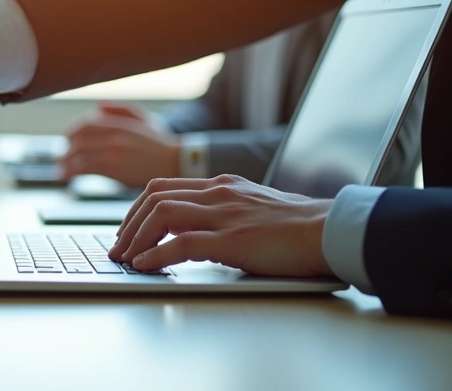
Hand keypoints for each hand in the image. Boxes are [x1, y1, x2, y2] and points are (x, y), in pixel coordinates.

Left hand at [60, 101, 179, 185]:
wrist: (177, 162)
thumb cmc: (160, 143)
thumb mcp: (142, 119)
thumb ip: (120, 110)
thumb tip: (97, 106)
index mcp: (119, 123)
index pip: (86, 123)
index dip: (72, 131)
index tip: (67, 140)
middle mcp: (114, 135)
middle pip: (79, 138)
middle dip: (66, 148)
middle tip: (61, 157)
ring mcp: (114, 152)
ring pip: (79, 153)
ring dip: (65, 161)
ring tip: (61, 169)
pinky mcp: (115, 169)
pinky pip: (86, 167)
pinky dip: (71, 171)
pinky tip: (66, 175)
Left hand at [107, 174, 332, 276]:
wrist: (332, 230)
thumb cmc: (300, 227)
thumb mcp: (254, 209)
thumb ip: (225, 214)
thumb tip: (197, 234)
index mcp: (222, 185)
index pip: (164, 187)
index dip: (137, 209)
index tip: (128, 230)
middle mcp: (218, 194)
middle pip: (154, 198)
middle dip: (128, 224)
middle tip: (118, 247)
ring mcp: (225, 215)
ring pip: (161, 215)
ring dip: (136, 238)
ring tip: (126, 258)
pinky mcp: (234, 240)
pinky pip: (182, 243)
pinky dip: (157, 255)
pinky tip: (145, 266)